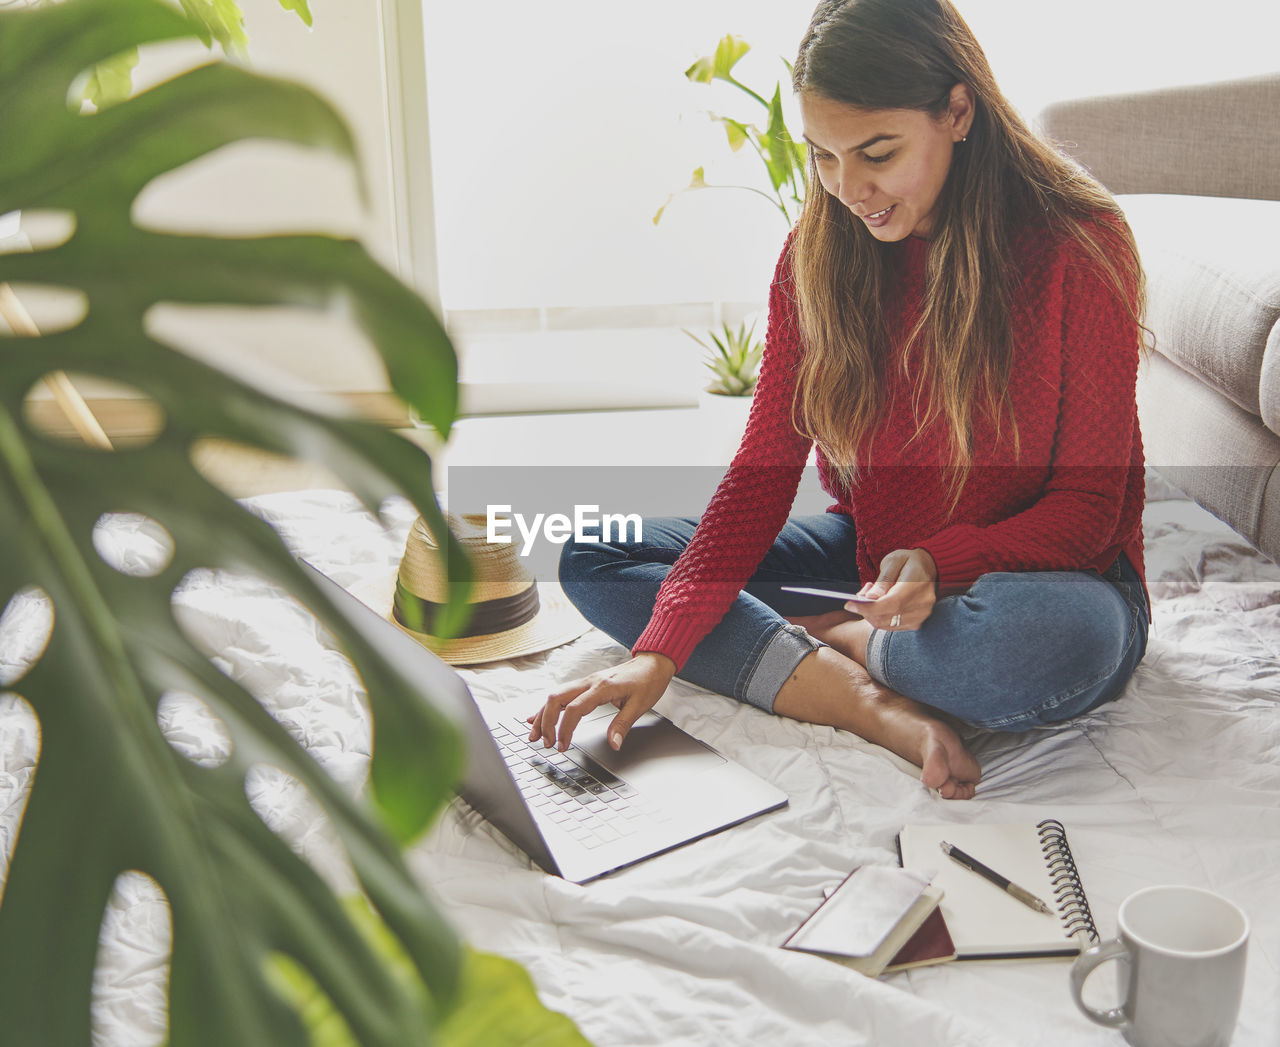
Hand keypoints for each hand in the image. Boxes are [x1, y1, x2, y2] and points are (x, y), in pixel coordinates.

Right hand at [527, 651, 676, 752]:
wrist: (652, 663)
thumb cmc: (647, 681)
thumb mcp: (640, 705)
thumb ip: (623, 725)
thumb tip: (614, 744)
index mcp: (602, 687)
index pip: (575, 709)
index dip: (565, 729)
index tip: (562, 745)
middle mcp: (589, 682)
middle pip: (556, 699)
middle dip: (546, 723)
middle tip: (546, 743)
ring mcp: (585, 682)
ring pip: (555, 696)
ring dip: (543, 715)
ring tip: (535, 735)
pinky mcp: (585, 684)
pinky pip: (561, 695)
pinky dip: (548, 707)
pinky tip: (537, 717)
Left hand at [853, 548, 937, 630]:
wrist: (931, 566)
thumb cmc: (909, 561)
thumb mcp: (894, 561)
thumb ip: (882, 580)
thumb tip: (870, 599)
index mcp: (918, 585)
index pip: (891, 603)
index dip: (868, 607)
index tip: (849, 605)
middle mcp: (922, 603)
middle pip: (887, 617)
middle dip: (865, 610)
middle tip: (859, 595)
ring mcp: (921, 615)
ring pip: (887, 624)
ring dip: (871, 614)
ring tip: (870, 595)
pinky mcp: (917, 622)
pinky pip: (892, 626)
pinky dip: (879, 618)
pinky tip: (878, 604)